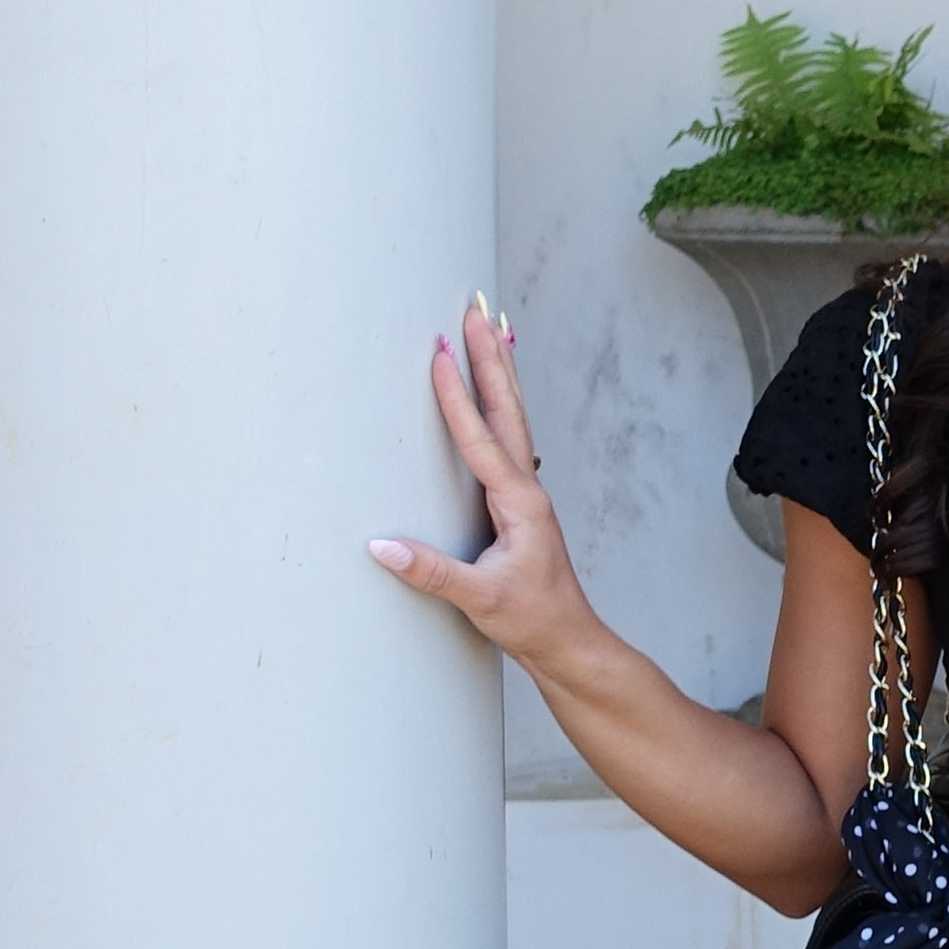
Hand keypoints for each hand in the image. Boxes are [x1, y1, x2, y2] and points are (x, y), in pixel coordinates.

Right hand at [370, 301, 597, 676]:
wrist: (567, 640)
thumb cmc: (532, 619)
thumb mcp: (480, 598)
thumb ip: (432, 572)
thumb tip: (381, 547)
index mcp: (518, 501)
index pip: (481, 437)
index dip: (457, 395)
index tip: (440, 353)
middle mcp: (526, 487)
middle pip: (506, 408)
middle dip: (489, 356)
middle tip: (477, 308)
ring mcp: (525, 492)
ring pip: (511, 417)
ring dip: (500, 371)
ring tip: (492, 328)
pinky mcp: (518, 502)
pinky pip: (508, 437)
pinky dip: (501, 404)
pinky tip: (495, 394)